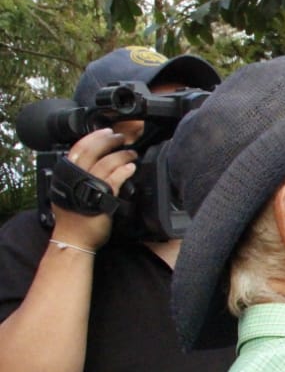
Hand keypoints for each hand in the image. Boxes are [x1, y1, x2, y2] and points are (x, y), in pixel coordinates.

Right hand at [51, 128, 136, 249]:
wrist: (74, 240)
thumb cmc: (75, 218)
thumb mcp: (72, 192)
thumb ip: (80, 176)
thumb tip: (95, 162)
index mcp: (65, 175)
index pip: (78, 149)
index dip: (93, 137)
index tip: (106, 131)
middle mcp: (74, 178)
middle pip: (91, 150)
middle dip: (108, 140)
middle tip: (120, 138)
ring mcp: (87, 187)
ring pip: (106, 163)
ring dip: (121, 155)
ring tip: (131, 153)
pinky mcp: (101, 198)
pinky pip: (114, 179)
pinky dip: (123, 170)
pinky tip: (131, 168)